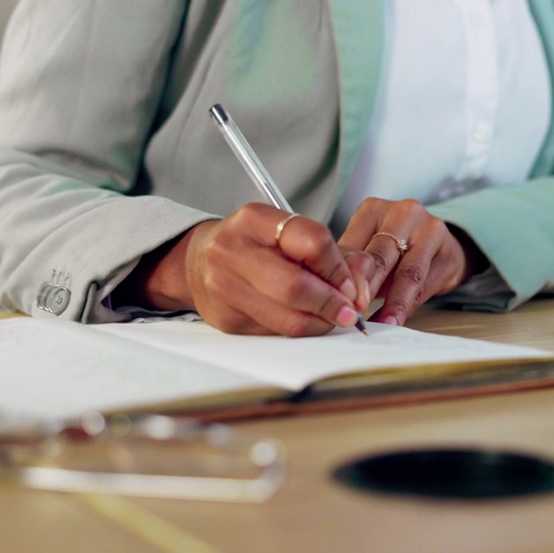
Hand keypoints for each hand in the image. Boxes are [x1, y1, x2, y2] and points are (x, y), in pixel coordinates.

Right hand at [118, 203, 375, 335]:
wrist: (196, 263)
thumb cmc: (251, 245)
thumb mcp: (280, 231)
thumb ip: (319, 251)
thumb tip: (357, 288)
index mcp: (253, 220)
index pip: (311, 241)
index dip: (338, 268)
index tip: (351, 284)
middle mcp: (232, 251)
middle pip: (296, 286)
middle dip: (331, 303)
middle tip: (349, 312)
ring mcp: (224, 287)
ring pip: (287, 318)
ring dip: (320, 323)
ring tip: (333, 318)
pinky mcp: (227, 320)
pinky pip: (275, 332)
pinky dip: (300, 330)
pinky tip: (307, 321)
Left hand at [338, 198, 475, 326]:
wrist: (442, 248)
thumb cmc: (398, 253)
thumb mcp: (369, 253)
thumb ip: (354, 268)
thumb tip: (334, 298)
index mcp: (373, 209)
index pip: (354, 246)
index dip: (344, 278)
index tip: (335, 303)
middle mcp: (402, 212)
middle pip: (379, 256)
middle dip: (366, 290)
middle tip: (354, 315)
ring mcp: (429, 227)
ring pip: (406, 272)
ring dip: (392, 302)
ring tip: (381, 323)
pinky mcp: (447, 248)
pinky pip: (425, 282)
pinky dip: (408, 305)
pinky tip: (397, 319)